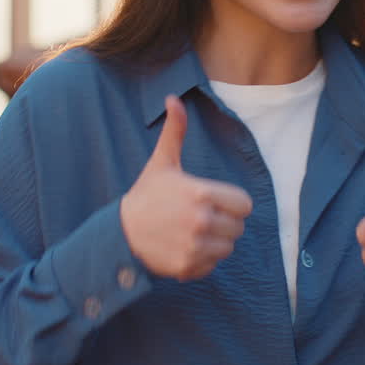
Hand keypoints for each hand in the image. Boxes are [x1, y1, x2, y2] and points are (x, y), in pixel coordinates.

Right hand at [120, 95, 252, 280]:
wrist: (119, 233)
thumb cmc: (146, 195)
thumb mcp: (162, 162)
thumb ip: (175, 131)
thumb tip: (173, 98)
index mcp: (201, 193)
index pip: (244, 204)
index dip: (232, 203)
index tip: (215, 201)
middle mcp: (201, 221)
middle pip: (239, 227)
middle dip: (225, 223)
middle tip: (201, 217)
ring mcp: (195, 246)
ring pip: (228, 248)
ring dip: (216, 242)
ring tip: (194, 233)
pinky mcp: (188, 267)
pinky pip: (213, 265)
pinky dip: (203, 260)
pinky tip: (185, 248)